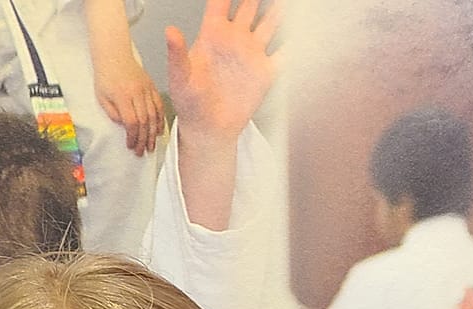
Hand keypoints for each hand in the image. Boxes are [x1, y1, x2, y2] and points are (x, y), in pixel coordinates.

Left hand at [94, 46, 164, 154]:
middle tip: (142, 151)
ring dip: (153, 133)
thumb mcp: (102, 97)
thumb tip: (125, 126)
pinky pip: (159, 105)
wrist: (114, 53)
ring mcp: (146, 88)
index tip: (130, 145)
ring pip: (153, 114)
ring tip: (151, 145)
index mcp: (122, 95)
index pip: (131, 122)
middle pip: (144, 121)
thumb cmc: (105, 75)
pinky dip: (160, 119)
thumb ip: (112, 113)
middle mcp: (136, 92)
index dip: (132, 137)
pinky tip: (159, 130)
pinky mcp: (151, 85)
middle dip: (143, 139)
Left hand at [166, 0, 281, 142]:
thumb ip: (177, 55)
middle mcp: (234, 40)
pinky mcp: (265, 72)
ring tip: (285, 2)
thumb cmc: (191, 106)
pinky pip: (283, 54)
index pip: (219, 2)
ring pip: (269, 22)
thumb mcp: (180, 79)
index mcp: (212, 35)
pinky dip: (293, 44)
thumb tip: (170, 31)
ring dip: (277, 11)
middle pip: (249, 5)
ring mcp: (251, 54)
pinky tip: (303, 33)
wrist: (209, 132)